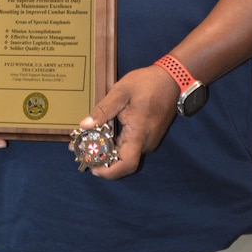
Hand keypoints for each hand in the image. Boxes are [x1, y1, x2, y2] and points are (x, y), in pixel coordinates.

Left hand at [72, 65, 178, 179]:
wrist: (171, 79)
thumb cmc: (147, 83)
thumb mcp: (121, 91)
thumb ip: (103, 110)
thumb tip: (84, 126)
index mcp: (139, 133)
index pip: (126, 164)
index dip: (109, 171)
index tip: (92, 167)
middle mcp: (146, 142)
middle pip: (122, 161)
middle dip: (101, 159)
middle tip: (79, 148)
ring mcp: (148, 140)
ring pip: (125, 153)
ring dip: (106, 150)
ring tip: (85, 140)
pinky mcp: (148, 135)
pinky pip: (130, 145)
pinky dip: (115, 143)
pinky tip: (102, 134)